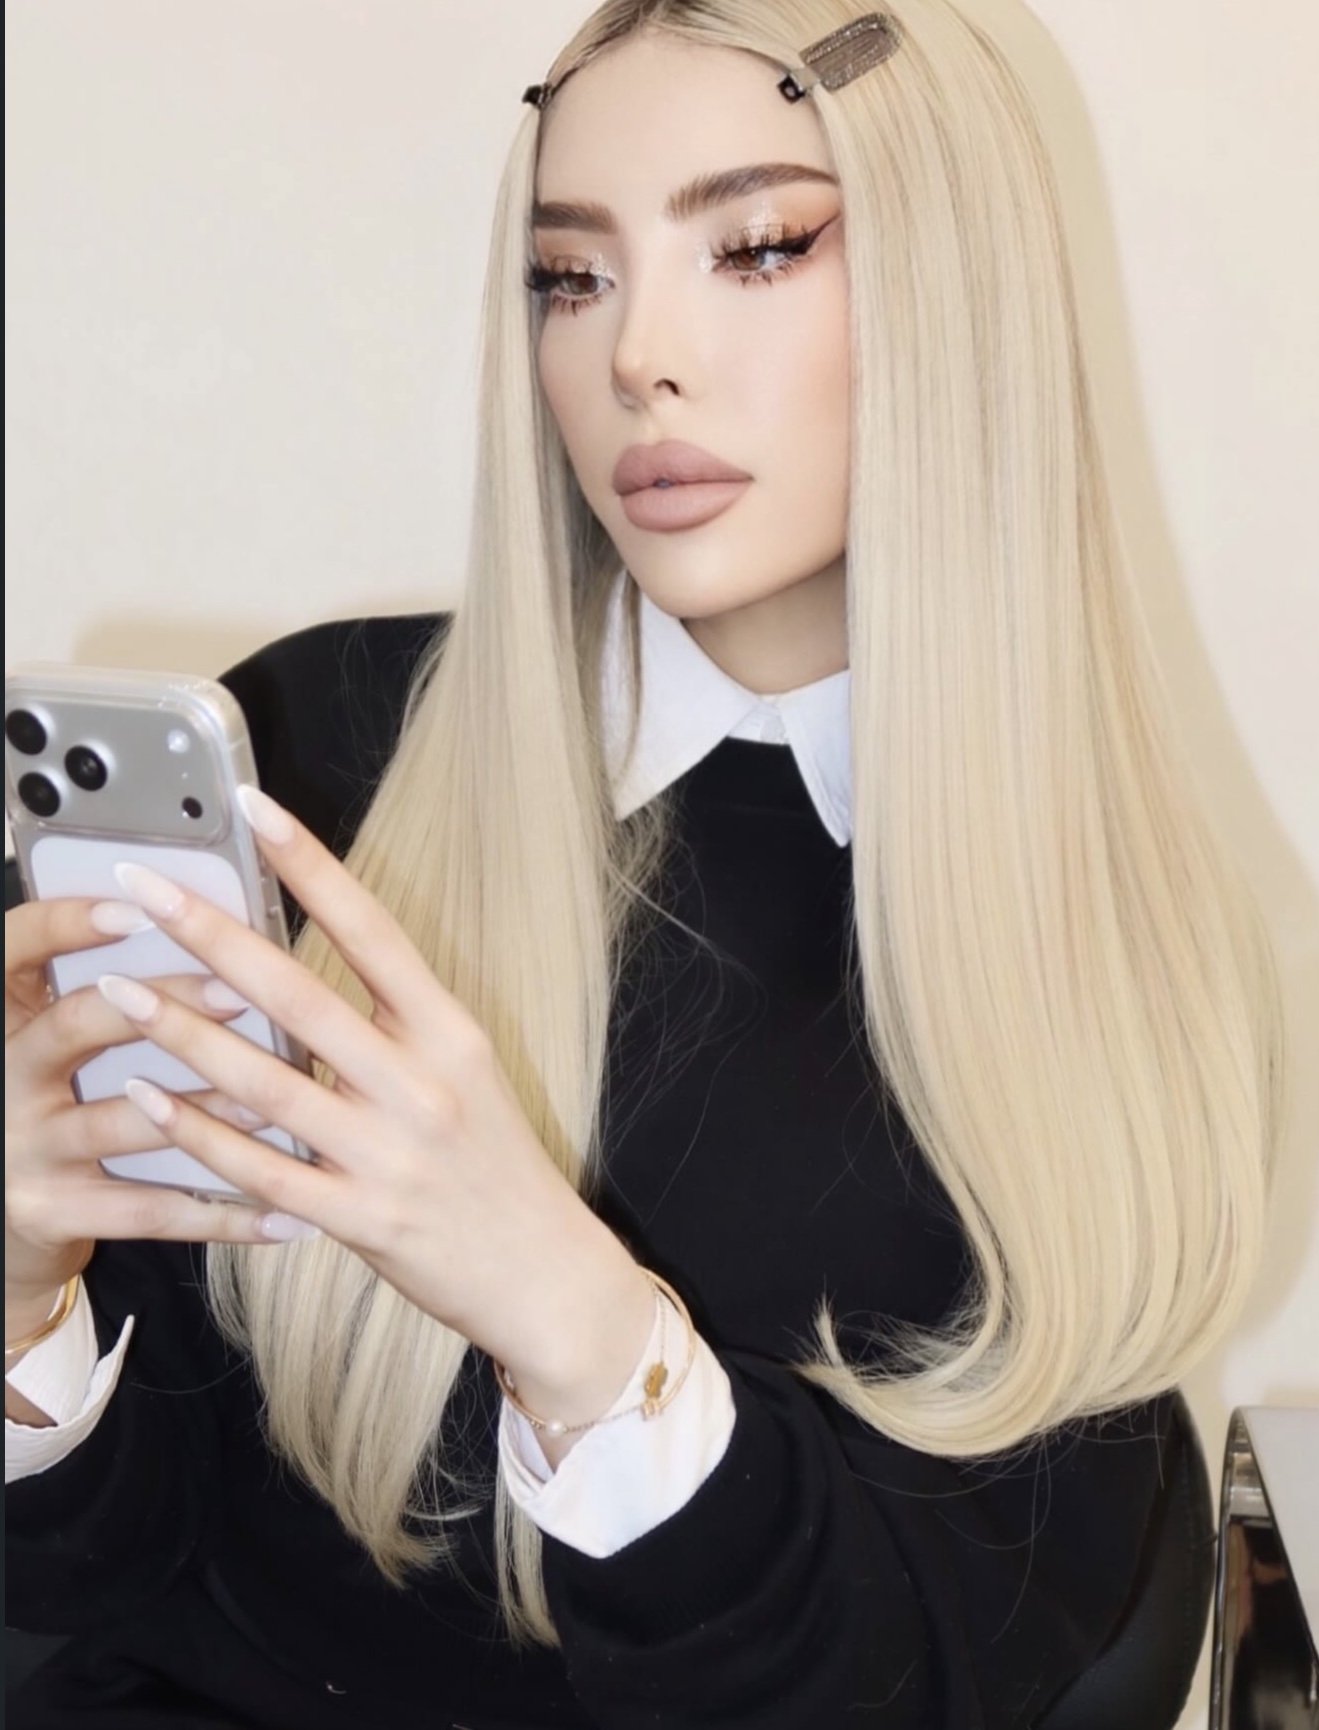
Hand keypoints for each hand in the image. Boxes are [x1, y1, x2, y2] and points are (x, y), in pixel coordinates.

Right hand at [5, 896, 296, 1341]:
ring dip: (206, 1110)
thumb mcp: (63, 1040)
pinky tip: (284, 1212)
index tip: (137, 905)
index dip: (71, 922)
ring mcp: (26, 1146)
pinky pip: (148, 1210)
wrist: (12, 1216)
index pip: (18, 947)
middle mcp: (7, 1073)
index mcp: (12, 1014)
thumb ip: (120, 993)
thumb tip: (229, 932)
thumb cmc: (62, 1099)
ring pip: (121, 1120)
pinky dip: (221, 1211)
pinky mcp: (53, 1212)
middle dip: (163, 1006)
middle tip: (238, 991)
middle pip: (74, 1025)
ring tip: (277, 1101)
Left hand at [107, 786, 654, 1425]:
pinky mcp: (360, 1220)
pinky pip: (263, 1172)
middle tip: (145, 889)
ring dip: (185, 1032)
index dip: (310, 866)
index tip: (253, 808)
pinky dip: (200, 1135)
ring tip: (119, 987)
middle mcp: (420, 1084)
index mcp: (450, 1033)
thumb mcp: (464, 1073)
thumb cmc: (495, 1163)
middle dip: (215, 935)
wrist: (544, 1271)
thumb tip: (296, 971)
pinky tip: (148, 1100)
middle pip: (302, 996)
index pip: (371, 930)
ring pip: (268, 1083)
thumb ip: (390, 1026)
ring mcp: (388, 1155)